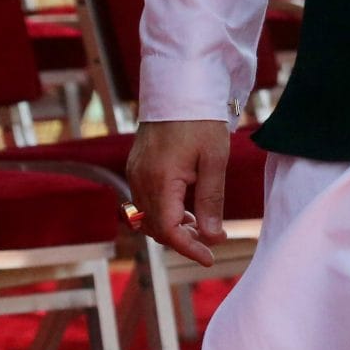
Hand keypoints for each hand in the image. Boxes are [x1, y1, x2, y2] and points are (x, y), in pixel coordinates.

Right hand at [126, 120, 231, 267]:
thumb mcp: (215, 161)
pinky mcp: (136, 168)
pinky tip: (185, 209)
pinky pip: (146, 202)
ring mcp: (135, 174)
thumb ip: (211, 201)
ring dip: (172, 227)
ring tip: (200, 225)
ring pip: (148, 217)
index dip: (188, 248)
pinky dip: (164, 212)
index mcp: (160, 181)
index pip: (168, 231)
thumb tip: (211, 236)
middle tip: (211, 242)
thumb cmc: (201, 122)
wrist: (180, 91)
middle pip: (155, 229)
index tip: (209, 258)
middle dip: (182, 240)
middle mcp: (140, 181)